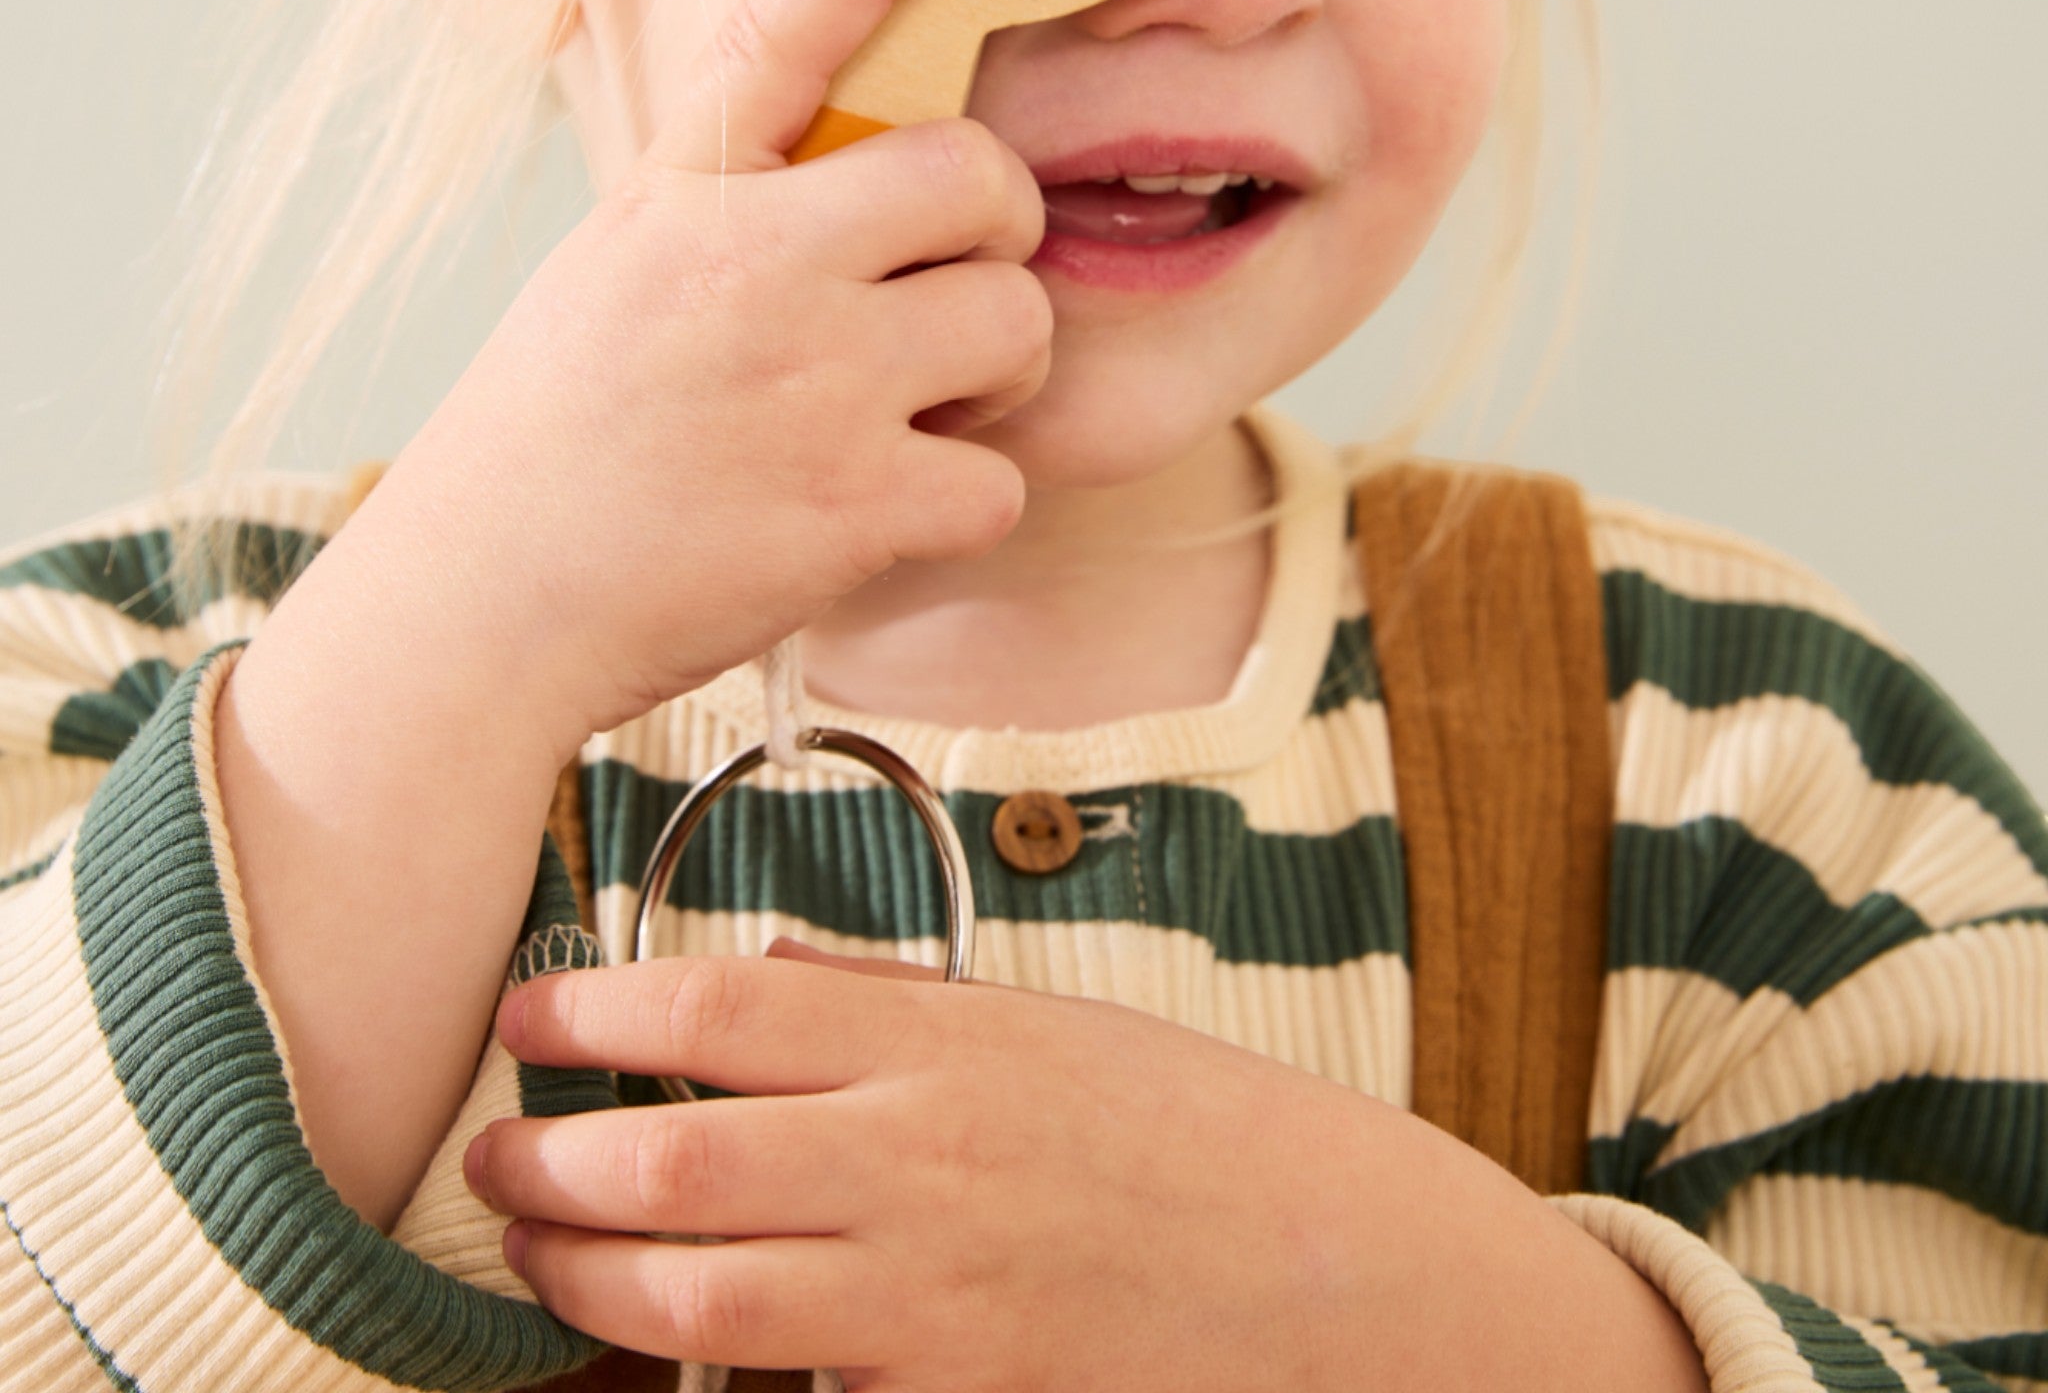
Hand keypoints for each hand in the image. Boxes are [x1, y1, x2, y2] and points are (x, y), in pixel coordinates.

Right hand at [316, 0, 1051, 757]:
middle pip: (979, 181)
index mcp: (686, 198)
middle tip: (955, 287)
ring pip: (1019, 324)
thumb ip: (725, 214)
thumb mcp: (611, 275)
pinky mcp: (854, 506)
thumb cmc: (547, 441)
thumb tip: (850, 177)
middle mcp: (757, 266)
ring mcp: (815, 383)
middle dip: (998, 232)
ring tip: (919, 411)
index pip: (784, 36)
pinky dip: (964, 503)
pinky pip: (1002, 478)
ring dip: (998, 375)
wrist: (481, 606)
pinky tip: (888, 511)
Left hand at [462, 944, 1402, 1390]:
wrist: (1332, 1274)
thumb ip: (890, 1008)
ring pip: (698, 1303)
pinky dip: (711, 1380)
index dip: (597, 1006)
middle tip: (494, 1155)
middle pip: (677, 1160)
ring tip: (540, 1257)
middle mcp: (921, 1165)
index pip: (721, 1007)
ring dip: (589, 1283)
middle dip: (552, 1165)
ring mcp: (930, 1303)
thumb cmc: (1192, 1129)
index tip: (531, 1009)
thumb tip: (756, 980)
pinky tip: (672, 1355)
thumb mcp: (1047, 1026)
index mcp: (945, 1047)